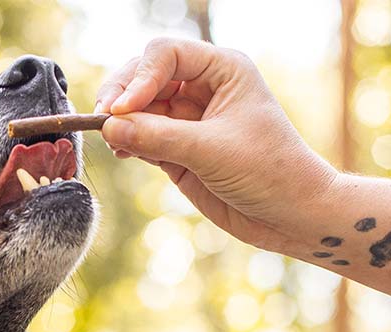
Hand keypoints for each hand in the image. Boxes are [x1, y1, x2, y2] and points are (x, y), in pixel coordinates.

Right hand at [95, 38, 337, 254]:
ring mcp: (187, 121)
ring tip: (110, 140)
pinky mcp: (177, 151)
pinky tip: (120, 151)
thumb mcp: (211, 151)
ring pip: (140, 109)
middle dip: (122, 96)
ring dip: (120, 121)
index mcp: (222, 70)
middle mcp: (202, 89)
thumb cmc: (268, 171)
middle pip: (146, 77)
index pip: (166, 55)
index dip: (139, 78)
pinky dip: (127, 142)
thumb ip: (158, 137)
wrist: (288, 215)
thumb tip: (110, 126)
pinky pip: (142, 138)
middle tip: (102, 120)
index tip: (121, 109)